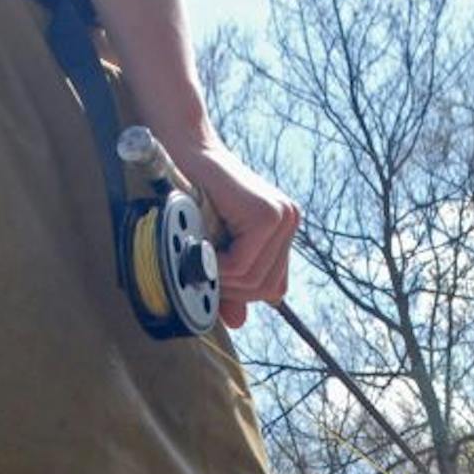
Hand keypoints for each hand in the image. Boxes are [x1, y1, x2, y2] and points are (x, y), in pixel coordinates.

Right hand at [169, 136, 298, 329]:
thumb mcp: (215, 245)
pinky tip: (205, 244)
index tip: (213, 274)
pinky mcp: (267, 215)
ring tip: (202, 251)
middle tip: (203, 264)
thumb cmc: (192, 195)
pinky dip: (218, 265)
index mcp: (282, 229)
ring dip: (221, 276)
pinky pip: (243, 266)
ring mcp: (283, 217)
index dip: (240, 293)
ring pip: (255, 281)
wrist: (183, 150)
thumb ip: (230, 282)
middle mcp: (289, 220)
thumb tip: (240, 323)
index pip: (273, 288)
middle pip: (267, 289)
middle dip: (231, 288)